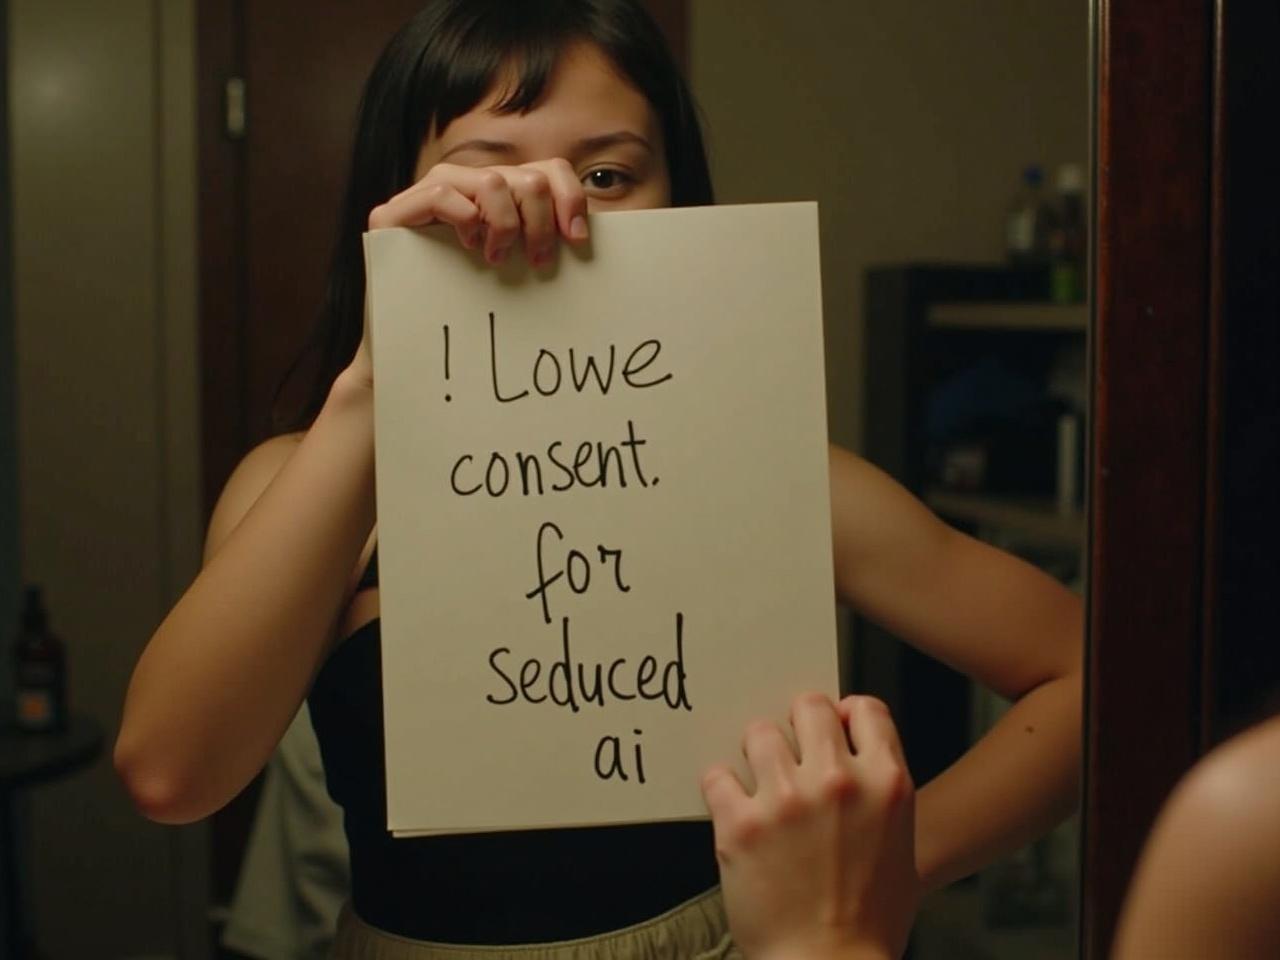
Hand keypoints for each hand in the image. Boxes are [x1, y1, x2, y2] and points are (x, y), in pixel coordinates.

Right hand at [342, 159, 589, 385]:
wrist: (413, 352)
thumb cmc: (472, 314)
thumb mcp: (520, 272)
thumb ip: (546, 245)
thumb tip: (591, 237)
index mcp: (495, 196)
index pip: (547, 170)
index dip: (569, 198)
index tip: (577, 241)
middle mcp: (464, 186)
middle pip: (525, 177)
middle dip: (540, 222)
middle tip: (538, 262)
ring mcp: (425, 195)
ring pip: (490, 181)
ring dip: (506, 224)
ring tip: (498, 259)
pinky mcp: (393, 214)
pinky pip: (443, 193)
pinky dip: (466, 218)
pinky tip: (471, 246)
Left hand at [702, 693, 919, 959]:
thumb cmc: (869, 921)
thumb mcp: (902, 848)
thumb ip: (880, 794)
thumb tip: (852, 761)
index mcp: (887, 783)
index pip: (865, 708)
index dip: (845, 716)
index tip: (832, 728)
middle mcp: (838, 781)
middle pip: (808, 707)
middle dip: (797, 725)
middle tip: (789, 751)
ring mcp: (787, 799)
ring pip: (759, 733)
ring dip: (756, 753)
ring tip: (758, 780)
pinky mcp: (741, 823)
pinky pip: (718, 776)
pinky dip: (721, 788)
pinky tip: (731, 805)